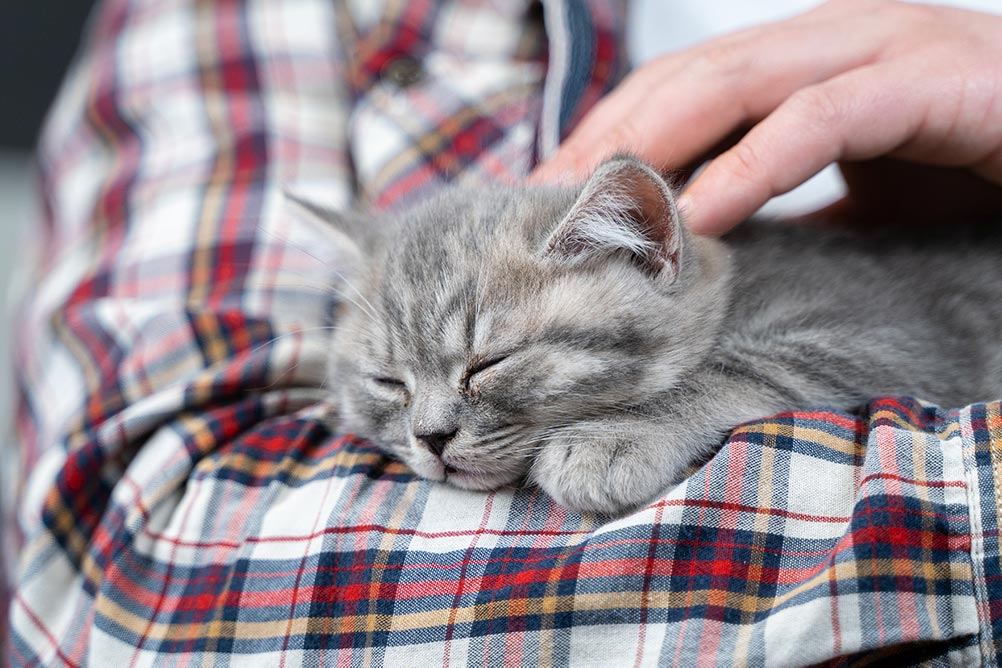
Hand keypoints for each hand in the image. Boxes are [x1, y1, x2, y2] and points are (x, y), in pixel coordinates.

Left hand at [531, 0, 1001, 234]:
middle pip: (682, 80)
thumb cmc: (970, 162)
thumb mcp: (856, 194)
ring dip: (652, 148)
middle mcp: (823, 42)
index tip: (551, 198)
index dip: (607, 138)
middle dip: (605, 144)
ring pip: (732, 84)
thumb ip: (788, 209)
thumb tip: (713, 251)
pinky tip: (699, 217)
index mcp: (799, 63)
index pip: (676, 89)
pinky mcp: (925, 80)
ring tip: (596, 212)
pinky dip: (750, 168)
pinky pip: (815, 121)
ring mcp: (873, 49)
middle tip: (545, 208)